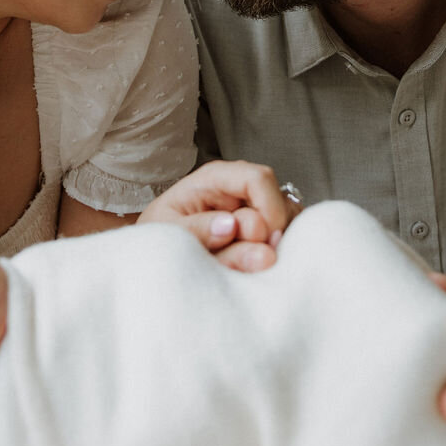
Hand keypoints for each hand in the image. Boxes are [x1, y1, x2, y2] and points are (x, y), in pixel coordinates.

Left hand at [138, 161, 297, 272]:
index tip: (262, 241)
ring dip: (274, 248)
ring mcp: (255, 208)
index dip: (268, 209)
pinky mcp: (263, 230)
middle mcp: (240, 189)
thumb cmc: (160, 238)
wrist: (157, 255)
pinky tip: (255, 267)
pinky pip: (286, 237)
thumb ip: (199, 232)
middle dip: (269, 238)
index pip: (258, 179)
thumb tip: (233, 226)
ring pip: (289, 221)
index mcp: (215, 178)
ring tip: (245, 266)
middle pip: (280, 202)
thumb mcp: (169, 234)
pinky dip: (277, 255)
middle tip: (246, 263)